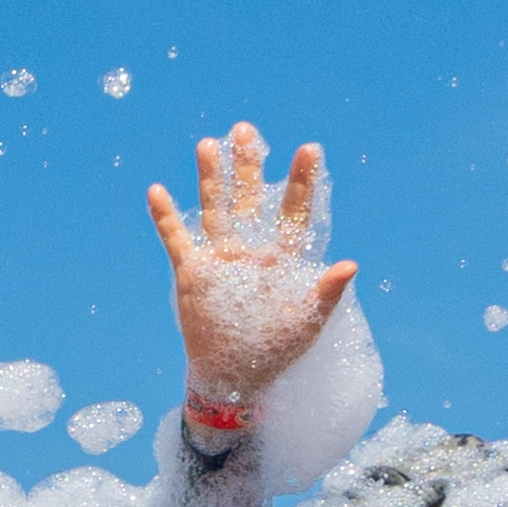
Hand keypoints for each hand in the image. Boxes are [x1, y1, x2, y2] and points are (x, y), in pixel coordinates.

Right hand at [154, 121, 355, 414]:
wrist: (235, 377)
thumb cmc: (276, 351)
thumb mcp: (308, 324)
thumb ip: (327, 293)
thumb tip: (350, 264)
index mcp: (282, 259)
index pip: (293, 212)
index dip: (301, 182)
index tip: (309, 149)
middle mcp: (250, 250)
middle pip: (249, 199)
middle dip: (248, 165)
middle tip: (246, 129)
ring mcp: (220, 259)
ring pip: (215, 210)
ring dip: (210, 179)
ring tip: (207, 144)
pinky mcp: (193, 273)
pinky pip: (177, 240)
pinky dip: (166, 218)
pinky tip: (157, 191)